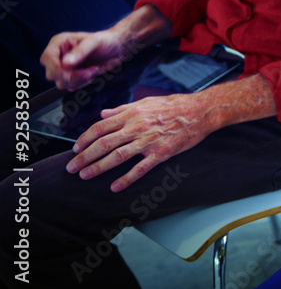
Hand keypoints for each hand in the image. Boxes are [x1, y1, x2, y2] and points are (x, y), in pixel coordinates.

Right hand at [40, 30, 132, 91]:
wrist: (117, 48)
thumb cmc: (106, 40)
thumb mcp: (95, 42)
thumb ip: (80, 52)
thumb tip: (65, 64)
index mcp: (59, 43)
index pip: (47, 58)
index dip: (56, 68)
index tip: (70, 72)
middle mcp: (58, 56)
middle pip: (52, 74)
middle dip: (71, 76)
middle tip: (90, 70)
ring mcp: (64, 67)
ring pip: (61, 83)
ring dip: (79, 80)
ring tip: (93, 70)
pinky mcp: (71, 76)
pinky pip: (70, 87)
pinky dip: (82, 83)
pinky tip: (92, 74)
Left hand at [67, 92, 213, 191]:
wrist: (200, 111)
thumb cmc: (174, 105)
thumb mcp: (146, 102)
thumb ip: (123, 109)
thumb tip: (103, 114)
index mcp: (132, 114)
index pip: (101, 127)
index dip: (85, 138)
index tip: (75, 148)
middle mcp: (138, 127)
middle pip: (104, 143)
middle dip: (85, 156)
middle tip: (72, 167)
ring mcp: (149, 141)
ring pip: (118, 156)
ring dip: (98, 167)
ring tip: (85, 176)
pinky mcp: (161, 153)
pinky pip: (141, 168)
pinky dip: (127, 179)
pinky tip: (115, 187)